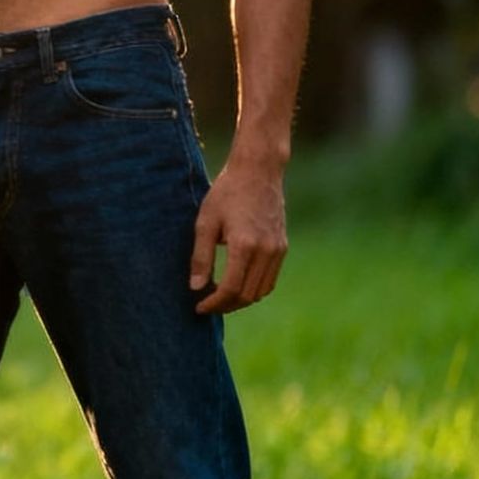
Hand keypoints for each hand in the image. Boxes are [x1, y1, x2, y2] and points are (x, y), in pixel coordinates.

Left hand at [189, 159, 287, 314]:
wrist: (257, 172)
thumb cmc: (226, 193)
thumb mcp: (205, 222)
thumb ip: (201, 257)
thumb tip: (196, 287)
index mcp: (244, 245)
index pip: (230, 288)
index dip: (214, 303)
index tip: (198, 307)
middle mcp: (266, 251)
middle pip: (247, 295)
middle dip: (225, 306)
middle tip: (206, 305)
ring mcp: (278, 250)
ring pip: (261, 291)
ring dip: (240, 300)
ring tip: (219, 298)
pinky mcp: (282, 247)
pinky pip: (270, 279)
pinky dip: (254, 288)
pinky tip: (236, 285)